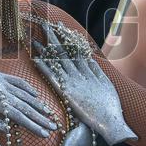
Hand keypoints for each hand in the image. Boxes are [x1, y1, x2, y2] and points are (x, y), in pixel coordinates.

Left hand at [0, 51, 56, 137]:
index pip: (19, 116)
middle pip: (26, 107)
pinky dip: (27, 88)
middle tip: (53, 127)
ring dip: (38, 105)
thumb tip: (7, 129)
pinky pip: (17, 81)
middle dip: (40, 118)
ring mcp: (1, 82)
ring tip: (48, 114)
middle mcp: (2, 90)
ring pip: (24, 95)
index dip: (33, 125)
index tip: (45, 133)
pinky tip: (35, 94)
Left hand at [33, 24, 136, 145]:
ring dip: (45, 49)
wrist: (110, 121)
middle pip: (64, 51)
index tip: (60, 27)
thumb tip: (89, 58)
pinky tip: (35, 59)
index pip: (75, 49)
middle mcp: (79, 73)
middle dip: (54, 37)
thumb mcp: (106, 84)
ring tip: (35, 38)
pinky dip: (44, 67)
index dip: (67, 37)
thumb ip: (97, 71)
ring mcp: (72, 82)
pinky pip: (52, 77)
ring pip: (56, 61)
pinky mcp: (66, 92)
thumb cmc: (109, 107)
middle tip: (45, 24)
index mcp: (89, 70)